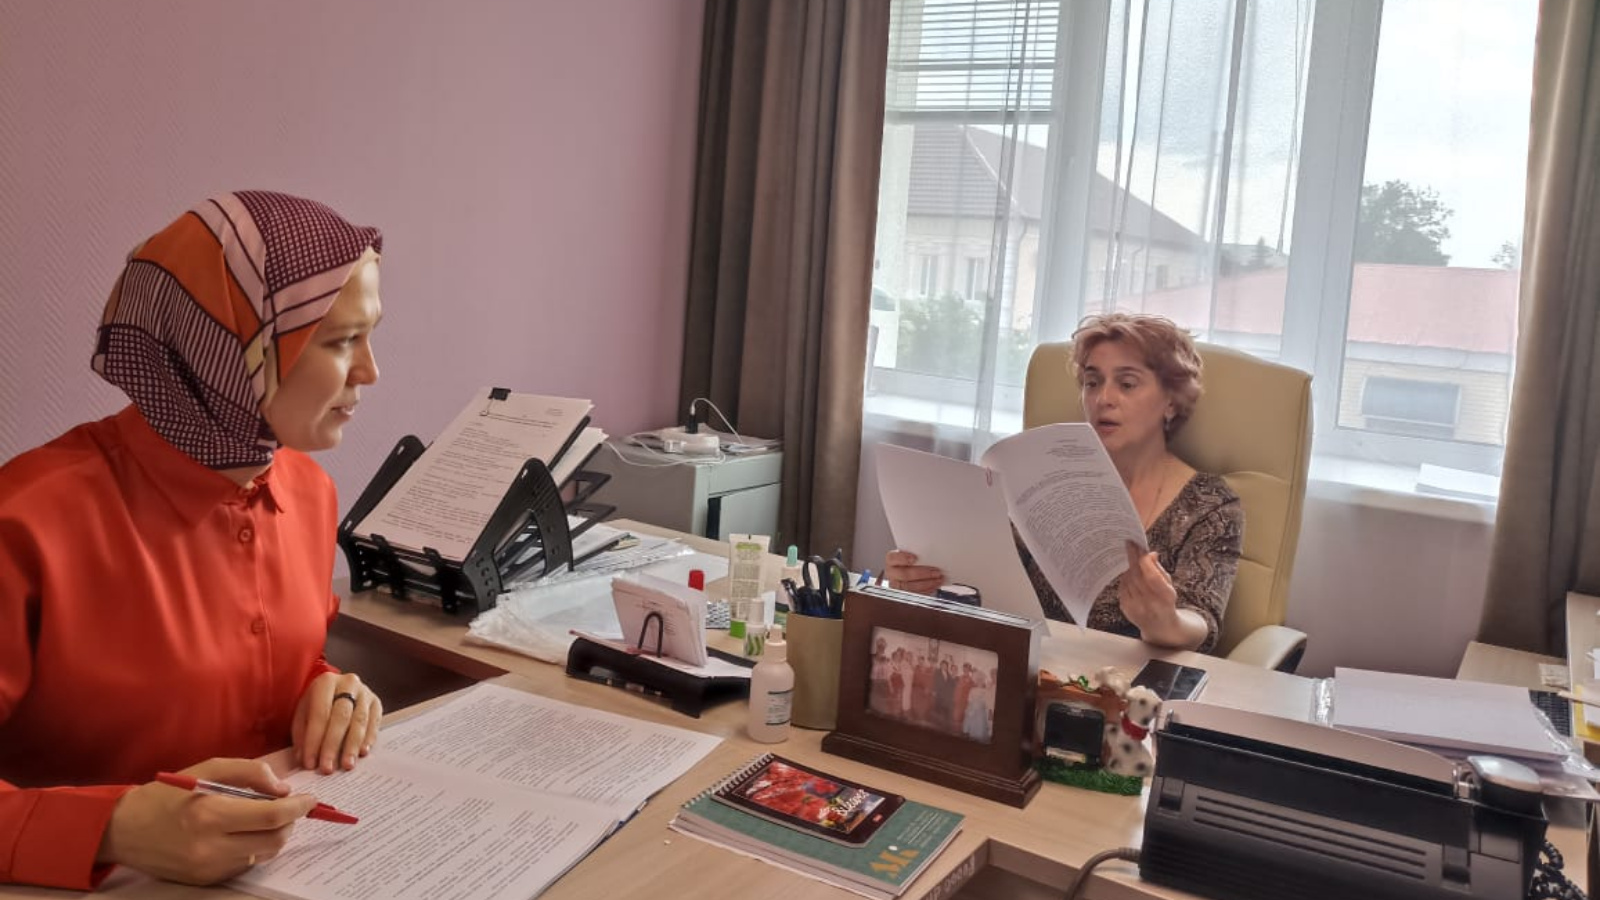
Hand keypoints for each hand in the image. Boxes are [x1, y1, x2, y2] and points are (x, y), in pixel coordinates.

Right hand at [97, 758, 316, 884]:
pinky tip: (239, 833)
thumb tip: (283, 788)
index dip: (298, 807)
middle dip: (290, 821)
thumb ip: (249, 773)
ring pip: (264, 854)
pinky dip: (253, 847)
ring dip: (273, 835)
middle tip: (288, 806)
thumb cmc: (166, 795)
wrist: (123, 831)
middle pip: (274, 839)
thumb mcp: (207, 770)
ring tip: (261, 817)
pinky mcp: (206, 881)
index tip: (310, 799)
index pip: (271, 816)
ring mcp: (209, 869)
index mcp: (210, 815)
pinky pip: (246, 864)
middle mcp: (210, 847)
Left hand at [293, 672, 381, 773]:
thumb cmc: (318, 705)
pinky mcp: (376, 702)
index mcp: (325, 683)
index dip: (314, 740)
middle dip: (333, 745)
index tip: (310, 763)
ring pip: (359, 721)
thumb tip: (303, 759)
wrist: (336, 689)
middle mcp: (348, 683)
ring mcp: (365, 692)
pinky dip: (368, 739)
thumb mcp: (303, 715)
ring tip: (346, 764)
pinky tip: (361, 753)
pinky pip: (374, 722)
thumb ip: (302, 736)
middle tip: (328, 767)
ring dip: (352, 746)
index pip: (319, 714)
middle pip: (341, 717)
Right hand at [884, 549, 941, 594]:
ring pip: (910, 587)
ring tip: (938, 579)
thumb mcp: (914, 554)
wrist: (911, 571)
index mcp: (891, 560)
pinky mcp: (904, 594)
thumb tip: (930, 554)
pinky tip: (935, 585)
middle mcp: (892, 573)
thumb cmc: (913, 561)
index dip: (903, 558)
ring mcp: (897, 585)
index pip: (893, 558)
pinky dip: (927, 590)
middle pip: (904, 574)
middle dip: (922, 573)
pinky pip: (915, 594)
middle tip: (935, 572)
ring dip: (927, 583)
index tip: (915, 558)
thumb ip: (918, 554)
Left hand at [1117, 541, 1181, 641]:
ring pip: (1128, 581)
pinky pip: (1122, 588)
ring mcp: (1136, 608)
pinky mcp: (1126, 610)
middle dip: (1132, 558)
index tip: (1138, 546)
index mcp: (1166, 597)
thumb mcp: (1168, 586)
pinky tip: (1129, 574)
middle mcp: (1150, 604)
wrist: (1160, 626)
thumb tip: (1150, 554)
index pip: (1152, 576)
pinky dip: (1125, 579)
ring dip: (1129, 568)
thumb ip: (1159, 570)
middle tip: (1129, 544)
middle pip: (1137, 576)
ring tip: (1131, 558)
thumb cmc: (1165, 602)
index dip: (1144, 560)